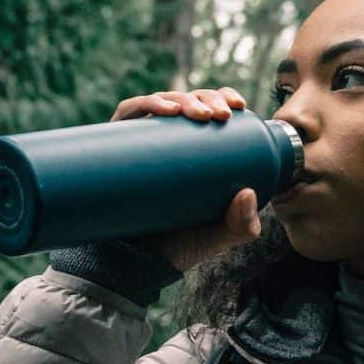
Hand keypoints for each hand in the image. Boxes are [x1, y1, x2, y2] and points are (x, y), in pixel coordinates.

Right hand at [111, 88, 261, 271]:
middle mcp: (167, 141)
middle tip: (218, 114)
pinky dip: (144, 105)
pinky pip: (127, 115)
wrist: (135, 266)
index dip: (222, 97)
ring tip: (192, 113)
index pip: (209, 110)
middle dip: (205, 97)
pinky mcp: (115, 147)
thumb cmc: (179, 246)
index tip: (237, 104)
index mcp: (195, 151)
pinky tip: (163, 110)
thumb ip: (242, 225)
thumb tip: (248, 193)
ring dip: (179, 98)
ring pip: (160, 103)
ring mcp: (140, 143)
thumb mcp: (220, 235)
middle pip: (188, 102)